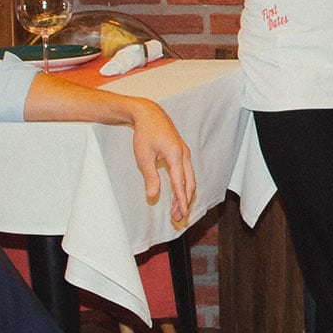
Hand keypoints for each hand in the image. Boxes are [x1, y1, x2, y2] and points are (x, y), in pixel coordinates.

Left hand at [124, 99, 196, 226]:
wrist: (150, 114)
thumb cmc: (145, 133)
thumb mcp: (143, 157)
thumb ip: (151, 177)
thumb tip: (153, 196)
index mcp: (175, 155)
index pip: (180, 183)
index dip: (182, 200)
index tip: (183, 213)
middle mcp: (184, 154)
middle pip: (189, 183)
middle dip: (185, 202)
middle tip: (178, 218)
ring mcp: (184, 153)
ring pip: (189, 179)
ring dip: (184, 195)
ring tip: (177, 210)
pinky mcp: (182, 153)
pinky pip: (186, 173)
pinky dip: (183, 186)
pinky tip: (177, 194)